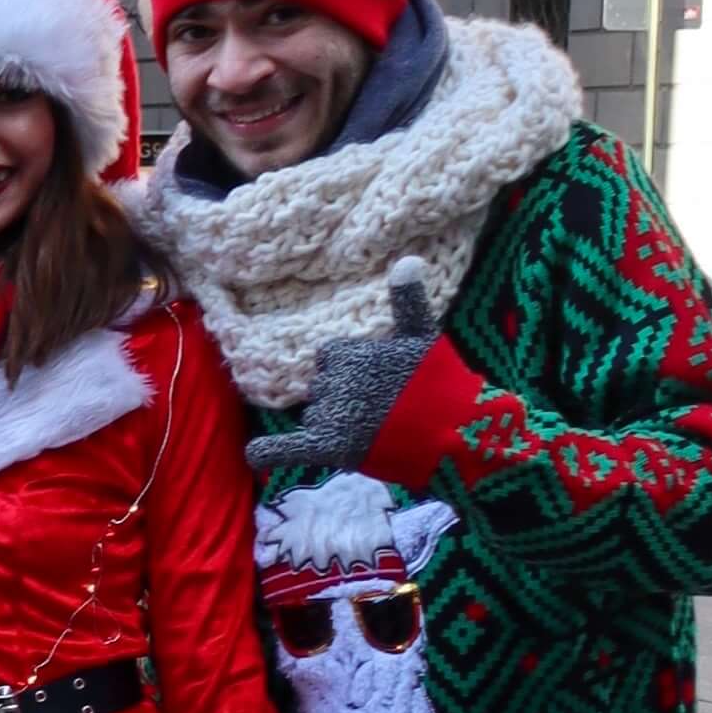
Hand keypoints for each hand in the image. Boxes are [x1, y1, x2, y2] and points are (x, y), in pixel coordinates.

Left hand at [255, 259, 442, 478]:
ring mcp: (330, 414)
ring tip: (375, 431)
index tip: (380, 380)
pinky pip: (285, 448)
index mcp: (348, 352)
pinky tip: (256, 454)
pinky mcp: (328, 446)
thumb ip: (409, 300)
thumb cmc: (440, 382)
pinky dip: (267, 452)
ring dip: (334, 427)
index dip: (350, 371)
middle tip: (382, 410)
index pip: (329, 359)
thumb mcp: (424, 335)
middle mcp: (333, 381)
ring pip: (315, 419)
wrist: (455, 431)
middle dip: (344, 400)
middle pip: (323, 390)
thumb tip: (407, 259)